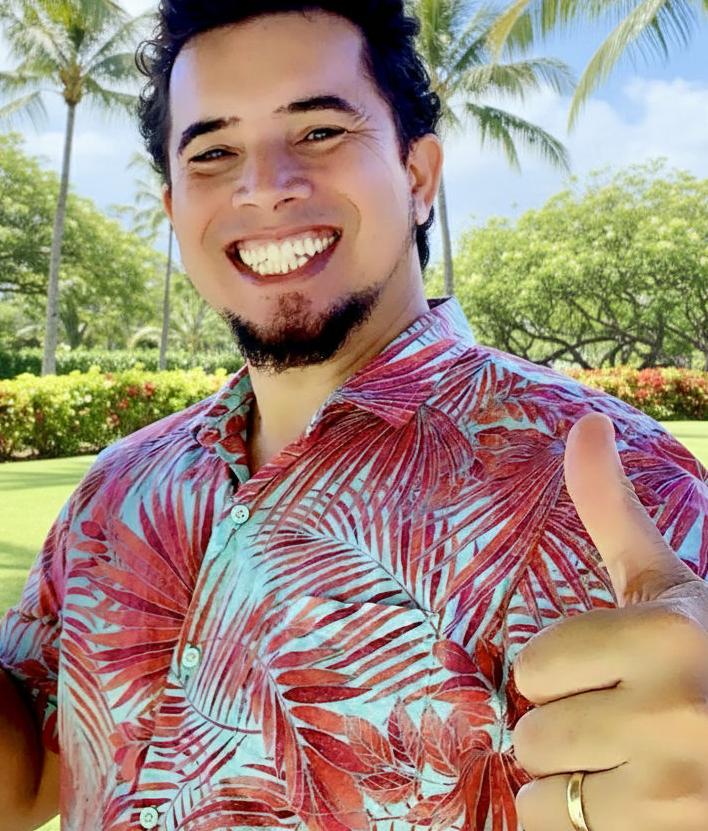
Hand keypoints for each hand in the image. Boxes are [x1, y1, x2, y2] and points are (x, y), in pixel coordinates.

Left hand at [512, 412, 707, 829]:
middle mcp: (675, 714)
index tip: (605, 675)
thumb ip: (613, 511)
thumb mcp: (669, 585)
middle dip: (566, 734)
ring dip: (573, 791)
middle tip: (620, 727)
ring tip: (626, 769)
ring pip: (547, 801)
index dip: (561, 676)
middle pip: (534, 737)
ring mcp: (680, 793)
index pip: (533, 669)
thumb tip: (585, 422)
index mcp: (666, 638)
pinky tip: (634, 808)